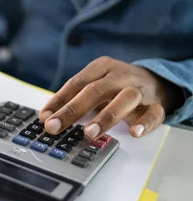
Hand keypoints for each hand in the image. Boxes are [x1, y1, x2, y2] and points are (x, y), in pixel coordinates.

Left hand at [39, 56, 181, 138]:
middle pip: (95, 90)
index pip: (76, 83)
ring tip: (90, 133)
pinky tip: (134, 132)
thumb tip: (46, 118)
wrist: (155, 81)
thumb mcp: (94, 84)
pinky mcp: (156, 104)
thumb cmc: (115, 86)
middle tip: (55, 127)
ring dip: (106, 117)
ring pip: (125, 99)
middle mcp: (120, 76)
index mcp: (101, 67)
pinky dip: (145, 123)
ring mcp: (139, 89)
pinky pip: (153, 113)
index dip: (59, 100)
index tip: (45, 117)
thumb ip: (72, 98)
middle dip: (73, 110)